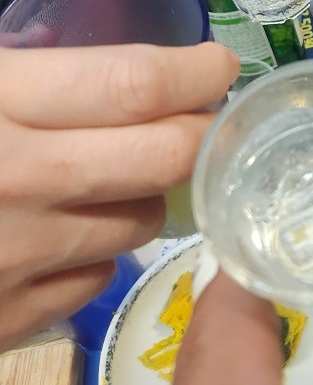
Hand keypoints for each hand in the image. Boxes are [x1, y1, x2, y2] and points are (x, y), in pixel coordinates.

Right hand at [0, 40, 236, 348]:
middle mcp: (21, 181)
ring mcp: (19, 258)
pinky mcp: (10, 317)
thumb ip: (35, 70)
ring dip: (144, 197)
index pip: (137, 85)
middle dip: (198, 135)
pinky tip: (63, 236)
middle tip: (199, 122)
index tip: (218, 66)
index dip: (196, 73)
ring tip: (109, 179)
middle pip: (164, 157)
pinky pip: (96, 278)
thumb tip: (125, 72)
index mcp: (3, 105)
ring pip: (141, 223)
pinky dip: (95, 254)